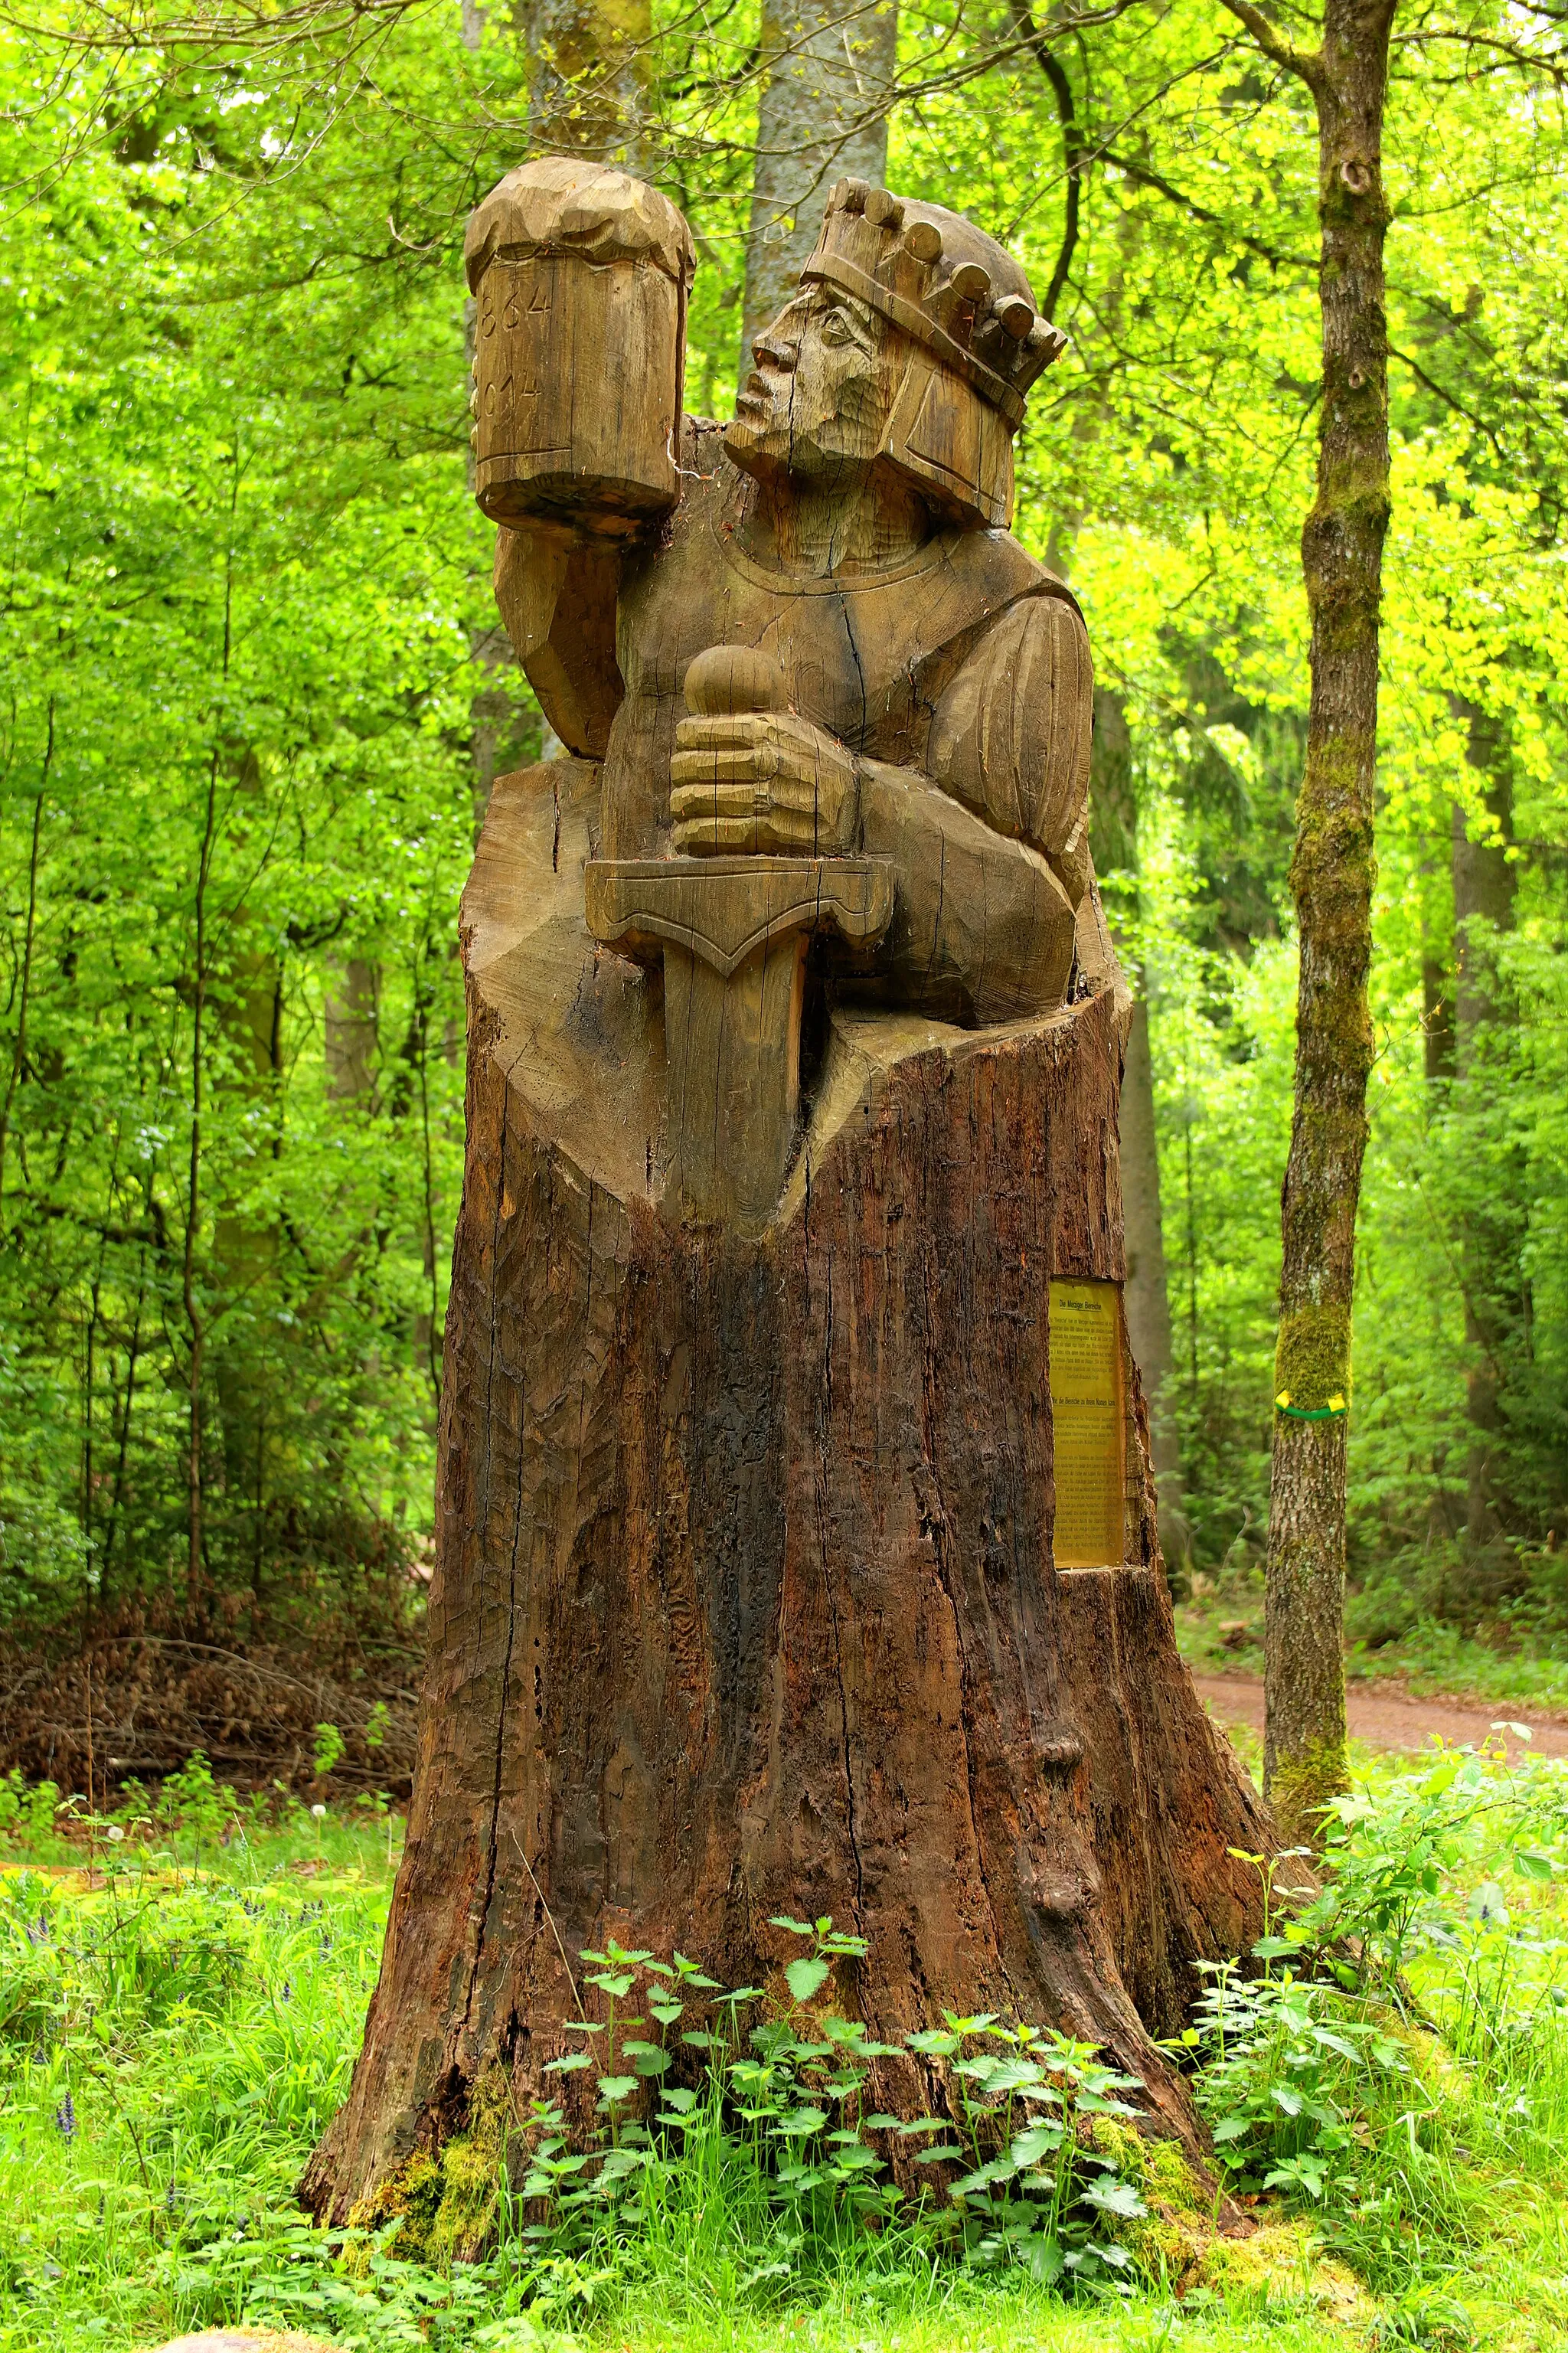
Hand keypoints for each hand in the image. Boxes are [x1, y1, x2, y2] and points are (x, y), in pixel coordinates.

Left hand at [669, 710, 858, 855]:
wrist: (857, 803)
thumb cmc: (818, 764)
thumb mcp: (794, 729)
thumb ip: (756, 721)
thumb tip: (709, 714)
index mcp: (766, 729)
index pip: (702, 730)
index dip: (684, 738)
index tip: (682, 745)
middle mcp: (765, 760)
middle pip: (697, 766)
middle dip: (680, 774)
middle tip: (678, 780)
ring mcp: (768, 797)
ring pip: (704, 800)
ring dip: (682, 807)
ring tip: (678, 809)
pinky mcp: (772, 831)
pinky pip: (721, 833)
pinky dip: (695, 835)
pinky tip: (685, 835)